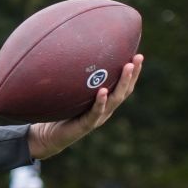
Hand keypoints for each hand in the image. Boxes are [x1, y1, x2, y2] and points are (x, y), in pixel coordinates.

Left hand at [27, 55, 143, 159]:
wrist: (49, 136)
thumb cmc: (61, 112)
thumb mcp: (72, 93)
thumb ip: (77, 79)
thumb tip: (76, 51)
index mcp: (105, 103)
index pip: (123, 86)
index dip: (133, 73)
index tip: (138, 55)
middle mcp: (105, 110)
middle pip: (124, 91)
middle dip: (132, 74)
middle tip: (138, 57)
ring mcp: (98, 118)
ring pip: (115, 100)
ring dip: (122, 83)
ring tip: (127, 67)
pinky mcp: (86, 125)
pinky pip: (95, 112)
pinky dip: (100, 102)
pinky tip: (103, 91)